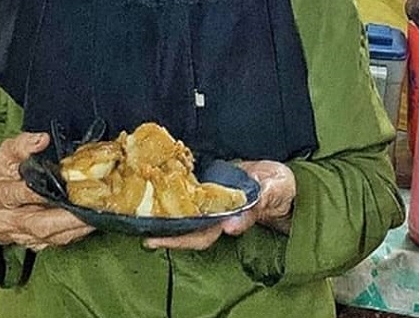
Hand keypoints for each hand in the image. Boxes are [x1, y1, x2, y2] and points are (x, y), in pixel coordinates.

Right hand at [0, 131, 93, 250]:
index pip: (15, 195)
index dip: (36, 193)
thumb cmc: (2, 177)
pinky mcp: (34, 244)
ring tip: (97, 214)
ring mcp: (21, 236)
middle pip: (39, 224)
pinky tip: (90, 223)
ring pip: (51, 238)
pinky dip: (76, 233)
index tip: (59, 185)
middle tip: (88, 207)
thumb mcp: (6, 155)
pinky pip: (57, 243)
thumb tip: (42, 139)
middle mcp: (8, 220)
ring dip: (76, 227)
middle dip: (66, 218)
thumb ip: (22, 145)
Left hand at [143, 160, 296, 249]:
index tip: (158, 241)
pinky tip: (156, 182)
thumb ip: (257, 205)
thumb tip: (232, 225)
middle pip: (186, 228)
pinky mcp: (210, 185)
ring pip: (186, 210)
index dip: (180, 239)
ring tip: (140, 210)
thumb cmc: (279, 188)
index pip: (201, 235)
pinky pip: (190, 191)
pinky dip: (173, 189)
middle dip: (164, 232)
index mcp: (229, 219)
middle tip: (140, 231)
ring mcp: (212, 200)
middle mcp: (217, 213)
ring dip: (165, 211)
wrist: (279, 178)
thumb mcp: (272, 193)